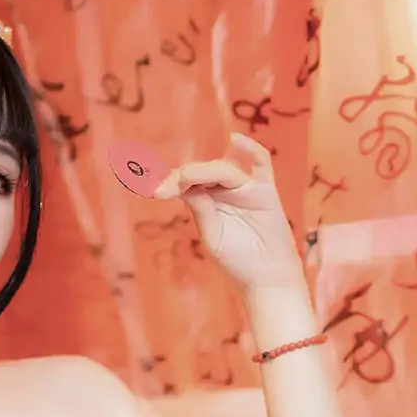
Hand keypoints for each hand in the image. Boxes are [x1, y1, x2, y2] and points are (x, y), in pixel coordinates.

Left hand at [155, 132, 304, 294]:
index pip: (184, 182)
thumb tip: (184, 184)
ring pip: (222, 169)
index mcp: (206, 197)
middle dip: (180, 178)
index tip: (150, 190)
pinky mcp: (265, 190)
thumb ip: (200, 207)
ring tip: (185, 177)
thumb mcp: (211, 233)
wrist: (265, 277)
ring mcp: (244, 187)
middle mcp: (223, 187)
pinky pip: (261, 163)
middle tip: (161, 190)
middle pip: (200, 172)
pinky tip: (236, 140)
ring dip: (203, 171)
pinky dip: (251, 150)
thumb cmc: (237, 258)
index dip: (167, 181)